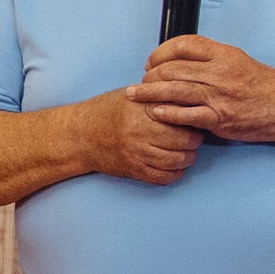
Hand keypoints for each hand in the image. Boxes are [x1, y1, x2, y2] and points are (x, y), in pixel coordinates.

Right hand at [74, 90, 204, 186]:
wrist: (79, 135)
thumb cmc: (107, 111)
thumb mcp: (133, 95)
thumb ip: (159, 96)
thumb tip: (190, 98)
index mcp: (143, 109)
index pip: (183, 116)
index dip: (195, 118)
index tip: (194, 119)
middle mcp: (141, 131)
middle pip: (186, 141)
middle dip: (194, 140)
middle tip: (192, 137)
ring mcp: (136, 153)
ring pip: (178, 161)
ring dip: (187, 158)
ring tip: (184, 151)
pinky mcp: (133, 170)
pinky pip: (164, 177)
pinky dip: (175, 174)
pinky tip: (173, 166)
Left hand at [127, 36, 274, 143]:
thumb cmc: (261, 85)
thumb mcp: (237, 61)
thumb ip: (210, 60)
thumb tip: (178, 60)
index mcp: (224, 54)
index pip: (184, 45)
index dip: (161, 52)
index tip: (151, 61)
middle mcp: (220, 72)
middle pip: (173, 68)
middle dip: (151, 75)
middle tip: (141, 81)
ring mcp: (219, 95)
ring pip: (174, 90)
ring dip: (149, 92)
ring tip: (134, 95)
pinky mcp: (219, 118)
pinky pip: (186, 115)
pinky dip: (167, 113)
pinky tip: (154, 112)